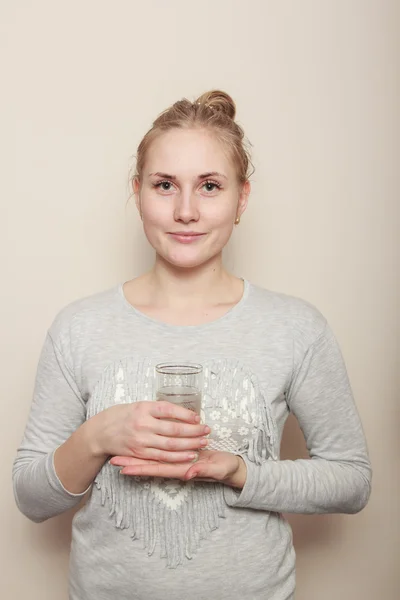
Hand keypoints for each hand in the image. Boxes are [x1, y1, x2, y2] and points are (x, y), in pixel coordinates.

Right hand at [86, 401, 209, 462]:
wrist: (101, 432)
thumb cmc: (123, 415)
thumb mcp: (140, 405)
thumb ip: (158, 410)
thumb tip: (182, 412)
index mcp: (144, 408)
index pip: (169, 410)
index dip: (186, 414)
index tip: (198, 417)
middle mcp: (142, 424)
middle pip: (173, 429)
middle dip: (193, 431)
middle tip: (207, 431)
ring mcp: (141, 441)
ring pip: (170, 445)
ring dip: (189, 445)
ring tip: (203, 443)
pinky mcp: (139, 454)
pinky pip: (161, 457)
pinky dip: (177, 458)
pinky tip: (189, 456)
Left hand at [110, 450, 246, 488]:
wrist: (232, 468)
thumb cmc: (225, 468)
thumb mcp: (217, 469)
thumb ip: (204, 470)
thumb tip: (188, 472)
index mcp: (182, 469)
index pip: (157, 469)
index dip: (141, 468)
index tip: (124, 468)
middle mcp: (177, 467)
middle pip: (150, 465)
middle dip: (132, 463)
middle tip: (113, 461)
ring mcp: (178, 461)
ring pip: (154, 459)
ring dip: (137, 457)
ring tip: (119, 455)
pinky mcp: (182, 455)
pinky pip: (162, 453)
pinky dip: (149, 452)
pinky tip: (140, 449)